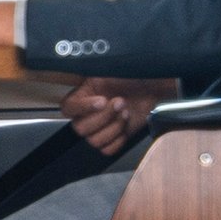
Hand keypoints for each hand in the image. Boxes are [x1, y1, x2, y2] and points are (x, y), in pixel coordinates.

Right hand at [60, 77, 176, 154]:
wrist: (152, 87)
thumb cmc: (133, 75)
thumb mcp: (110, 69)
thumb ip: (92, 75)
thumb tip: (80, 72)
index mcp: (82, 95)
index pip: (68, 108)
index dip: (82, 108)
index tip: (102, 101)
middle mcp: (86, 114)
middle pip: (80, 128)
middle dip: (104, 117)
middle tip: (121, 102)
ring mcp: (100, 128)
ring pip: (94, 141)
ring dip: (114, 127)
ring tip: (126, 112)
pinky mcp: (113, 138)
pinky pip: (107, 149)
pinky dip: (118, 139)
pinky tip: (126, 125)